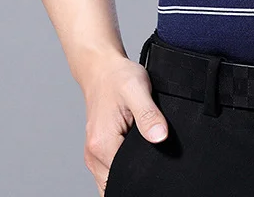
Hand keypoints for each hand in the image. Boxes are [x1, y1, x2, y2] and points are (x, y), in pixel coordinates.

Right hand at [79, 53, 168, 195]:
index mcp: (102, 144)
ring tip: (145, 150)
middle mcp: (93, 154)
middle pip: (117, 184)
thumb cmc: (119, 77)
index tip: (158, 161)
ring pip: (112, 180)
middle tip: (155, 156)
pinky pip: (110, 172)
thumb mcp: (138, 90)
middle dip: (137, 177)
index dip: (144, 173)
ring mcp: (94, 155)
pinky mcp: (98, 151)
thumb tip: (160, 137)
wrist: (102, 69)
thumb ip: (149, 115)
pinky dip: (123, 168)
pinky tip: (136, 153)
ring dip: (129, 172)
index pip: (124, 177)